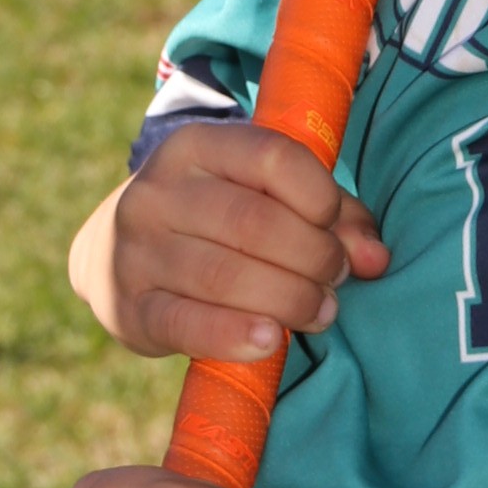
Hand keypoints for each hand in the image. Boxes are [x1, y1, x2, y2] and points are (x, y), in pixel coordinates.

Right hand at [76, 125, 388, 363]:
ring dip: (289, 299)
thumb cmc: (213, 223)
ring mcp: (137, 250)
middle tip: (335, 280)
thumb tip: (376, 259)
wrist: (111, 256)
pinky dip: (235, 335)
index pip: (271, 157)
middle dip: (312, 256)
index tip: (333, 226)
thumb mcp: (261, 197)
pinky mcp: (130, 307)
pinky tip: (270, 341)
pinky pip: (187, 323)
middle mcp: (158, 191)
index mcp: (195, 147)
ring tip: (319, 313)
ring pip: (225, 275)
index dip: (319, 196)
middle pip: (254, 223)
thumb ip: (329, 216)